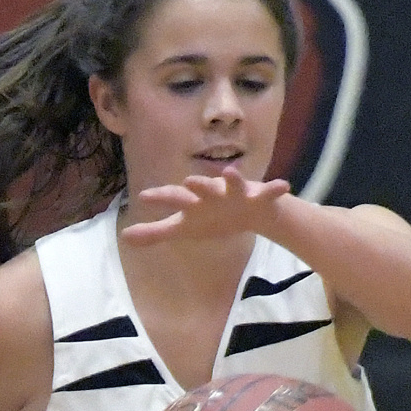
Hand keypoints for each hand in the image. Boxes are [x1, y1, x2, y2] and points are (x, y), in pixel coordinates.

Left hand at [121, 166, 289, 244]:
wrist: (251, 213)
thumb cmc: (212, 217)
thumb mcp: (184, 227)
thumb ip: (155, 231)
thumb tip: (125, 237)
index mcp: (194, 201)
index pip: (174, 198)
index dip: (160, 197)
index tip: (143, 197)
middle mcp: (213, 193)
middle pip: (203, 190)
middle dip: (196, 186)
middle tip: (187, 182)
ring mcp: (236, 193)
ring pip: (234, 185)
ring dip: (232, 180)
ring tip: (229, 172)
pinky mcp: (259, 197)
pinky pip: (269, 193)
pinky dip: (275, 189)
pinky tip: (284, 185)